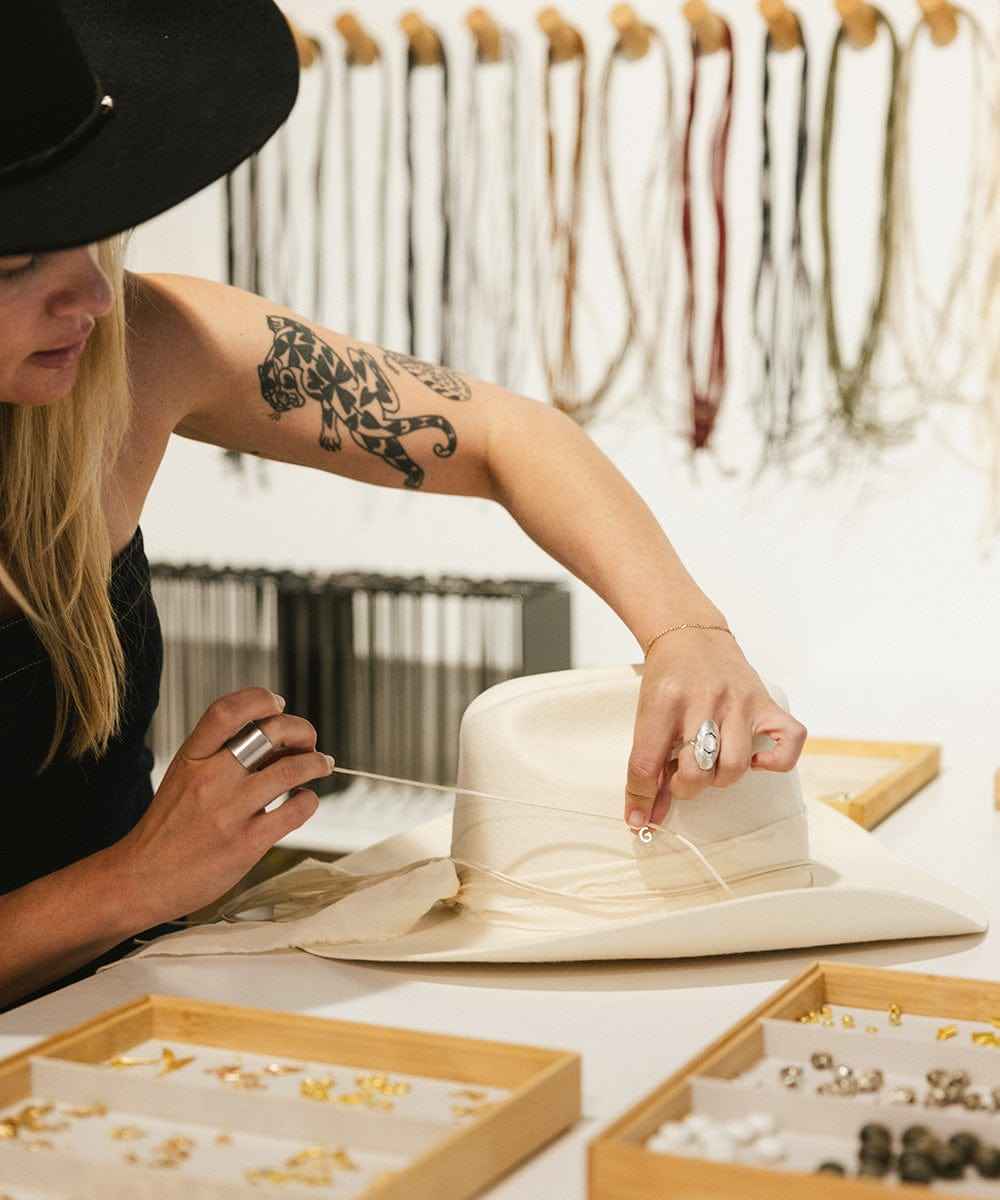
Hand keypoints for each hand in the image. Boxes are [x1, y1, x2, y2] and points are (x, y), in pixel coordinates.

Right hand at [109, 687, 333, 928]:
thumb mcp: (183, 778)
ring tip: (322, 765)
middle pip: (271, 733)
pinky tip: (304, 801)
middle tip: (309, 740)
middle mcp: (211, 779)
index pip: (227, 711)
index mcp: (191, 757)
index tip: (277, 704)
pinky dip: (309, 801)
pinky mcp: (246, 843)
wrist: (140, 879)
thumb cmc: (168, 826)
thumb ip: (222, 756)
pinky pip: (294, 811)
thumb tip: (278, 739)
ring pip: (291, 770)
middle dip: (301, 729)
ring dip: (316, 763)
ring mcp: (230, 811)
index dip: (260, 699)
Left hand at [624, 630, 806, 829]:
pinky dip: (772, 761)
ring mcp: (739, 702)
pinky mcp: (766, 703)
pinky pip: (788, 743)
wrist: (692, 635)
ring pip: (733, 767)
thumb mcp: (647, 713)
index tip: (639, 818)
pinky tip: (752, 758)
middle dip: (684, 788)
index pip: (647, 763)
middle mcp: (704, 700)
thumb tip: (643, 816)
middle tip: (681, 777)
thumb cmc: (667, 679)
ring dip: (718, 779)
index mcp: (664, 702)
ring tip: (710, 766)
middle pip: (694, 771)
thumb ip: (648, 764)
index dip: (640, 798)